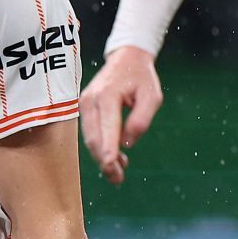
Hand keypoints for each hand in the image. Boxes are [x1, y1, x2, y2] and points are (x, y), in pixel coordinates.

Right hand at [78, 46, 161, 184]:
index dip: (109, 148)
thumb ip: (141, 120)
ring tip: (119, 173)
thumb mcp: (152, 96)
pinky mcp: (85, 109)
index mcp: (108, 94)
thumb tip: (128, 143)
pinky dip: (101, 148)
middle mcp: (91, 100)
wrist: (125, 59)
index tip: (111, 165)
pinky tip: (116, 158)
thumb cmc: (141, 77)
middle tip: (117, 179)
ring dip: (103, 158)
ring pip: (90, 139)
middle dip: (104, 161)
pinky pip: (91, 133)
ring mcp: (84, 104)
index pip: (107, 127)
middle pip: (94, 138)